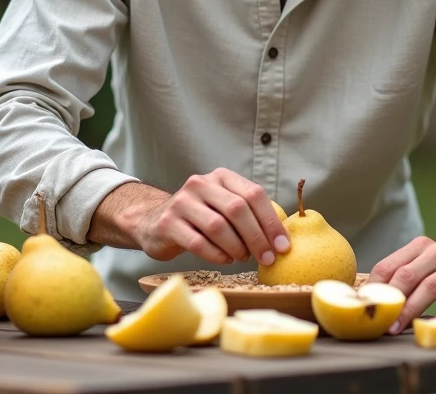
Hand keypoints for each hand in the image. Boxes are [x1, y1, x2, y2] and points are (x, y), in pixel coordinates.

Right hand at [132, 169, 289, 266]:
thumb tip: (282, 239)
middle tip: (268, 258)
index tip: (283, 246)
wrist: (153, 221)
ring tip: (241, 257)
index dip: (271, 221)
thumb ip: (248, 214)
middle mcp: (200, 184)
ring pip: (218, 227)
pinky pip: (198, 243)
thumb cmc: (199, 218)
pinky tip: (223, 259)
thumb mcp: (223, 205)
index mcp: (221, 176)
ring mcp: (182, 202)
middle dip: (257, 238)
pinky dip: (216, 255)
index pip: (254, 194)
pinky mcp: (168, 223)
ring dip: (236, 248)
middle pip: (237, 209)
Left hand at [368, 236, 435, 334]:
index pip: (389, 265)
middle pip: (407, 276)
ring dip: (412, 309)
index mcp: (419, 247)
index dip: (374, 288)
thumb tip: (371, 300)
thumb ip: (403, 276)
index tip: (364, 307)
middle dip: (392, 301)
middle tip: (382, 322)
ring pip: (430, 287)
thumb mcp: (425, 265)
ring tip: (399, 327)